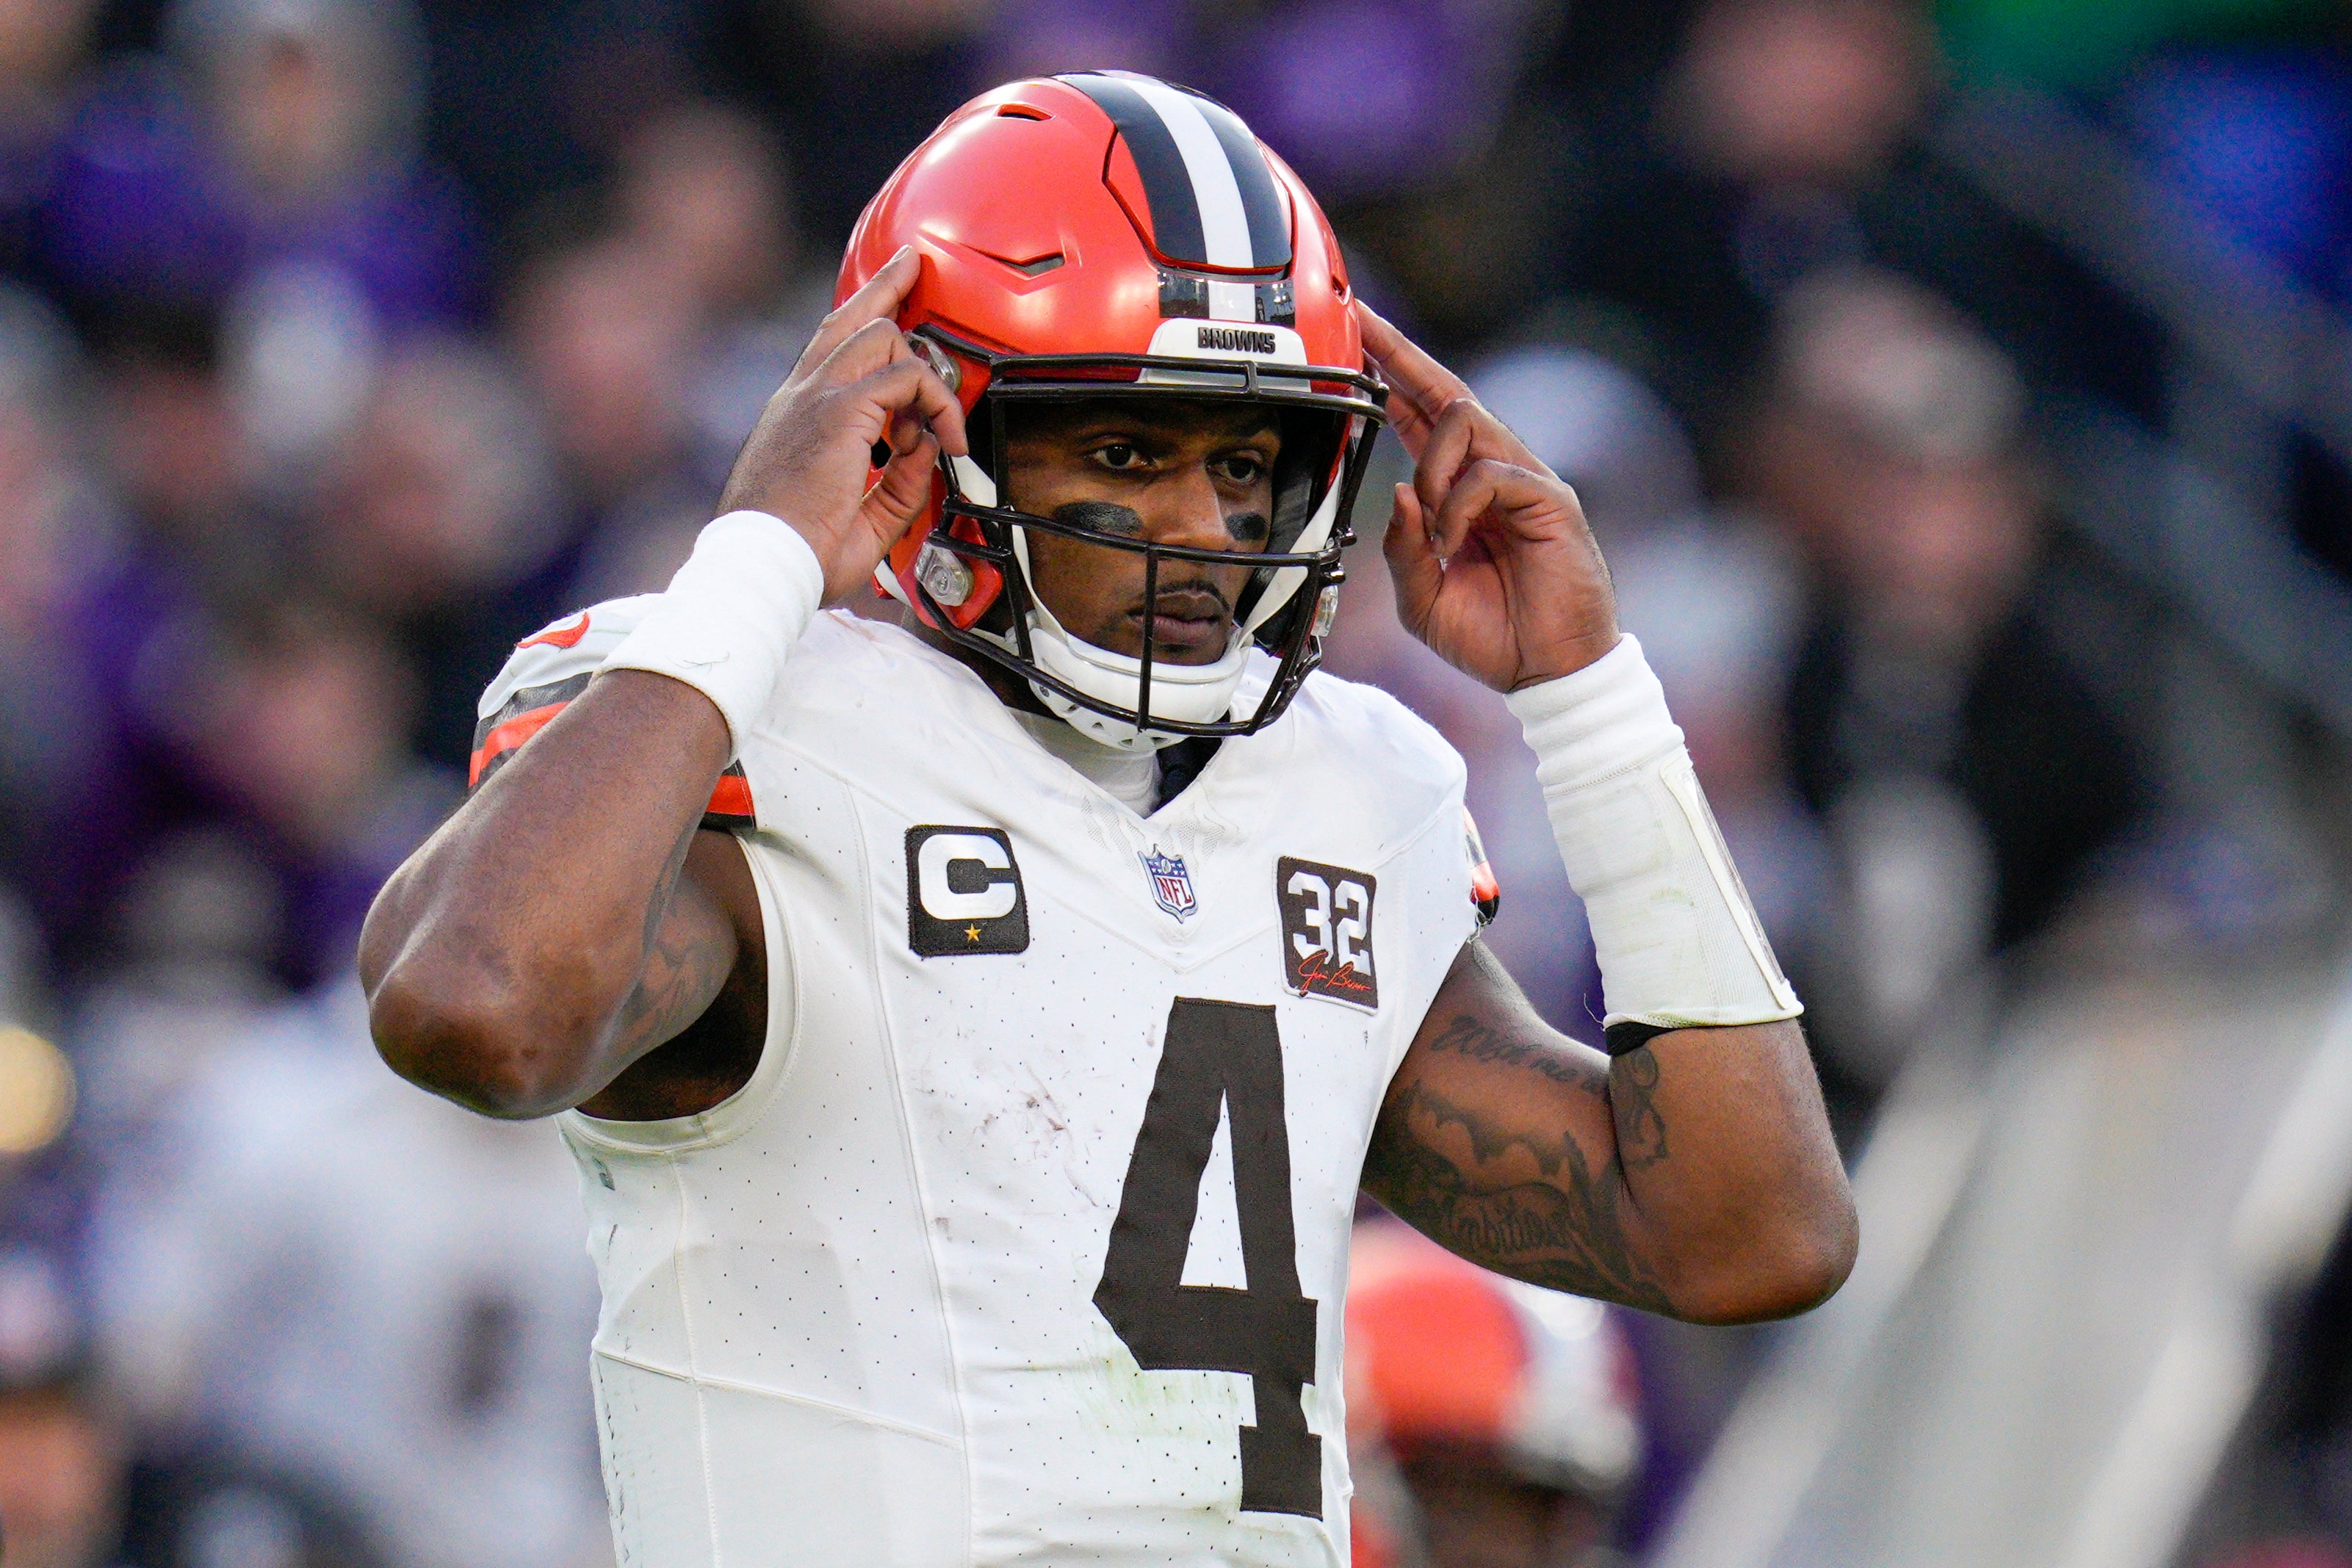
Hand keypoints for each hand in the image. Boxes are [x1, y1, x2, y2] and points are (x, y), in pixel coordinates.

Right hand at [718, 246, 969, 602]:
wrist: (763, 566)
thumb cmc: (798, 556)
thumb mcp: (863, 516)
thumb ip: (898, 479)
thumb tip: (928, 448)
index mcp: (797, 417)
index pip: (831, 351)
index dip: (863, 321)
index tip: (890, 304)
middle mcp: (802, 397)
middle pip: (849, 318)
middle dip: (888, 285)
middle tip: (913, 265)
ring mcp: (816, 398)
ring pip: (882, 336)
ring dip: (925, 373)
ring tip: (945, 422)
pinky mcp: (837, 411)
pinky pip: (906, 379)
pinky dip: (936, 403)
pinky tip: (944, 439)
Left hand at [1357, 303, 1618, 690]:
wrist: (1547, 674)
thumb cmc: (1494, 637)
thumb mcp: (1422, 599)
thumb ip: (1403, 548)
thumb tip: (1399, 490)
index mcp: (1459, 493)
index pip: (1420, 419)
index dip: (1391, 377)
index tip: (1359, 338)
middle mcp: (1493, 474)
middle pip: (1446, 394)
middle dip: (1401, 356)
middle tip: (1363, 323)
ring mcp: (1525, 481)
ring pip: (1465, 420)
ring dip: (1431, 465)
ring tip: (1433, 524)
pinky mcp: (1550, 499)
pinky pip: (1490, 473)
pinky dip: (1459, 507)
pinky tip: (1455, 545)